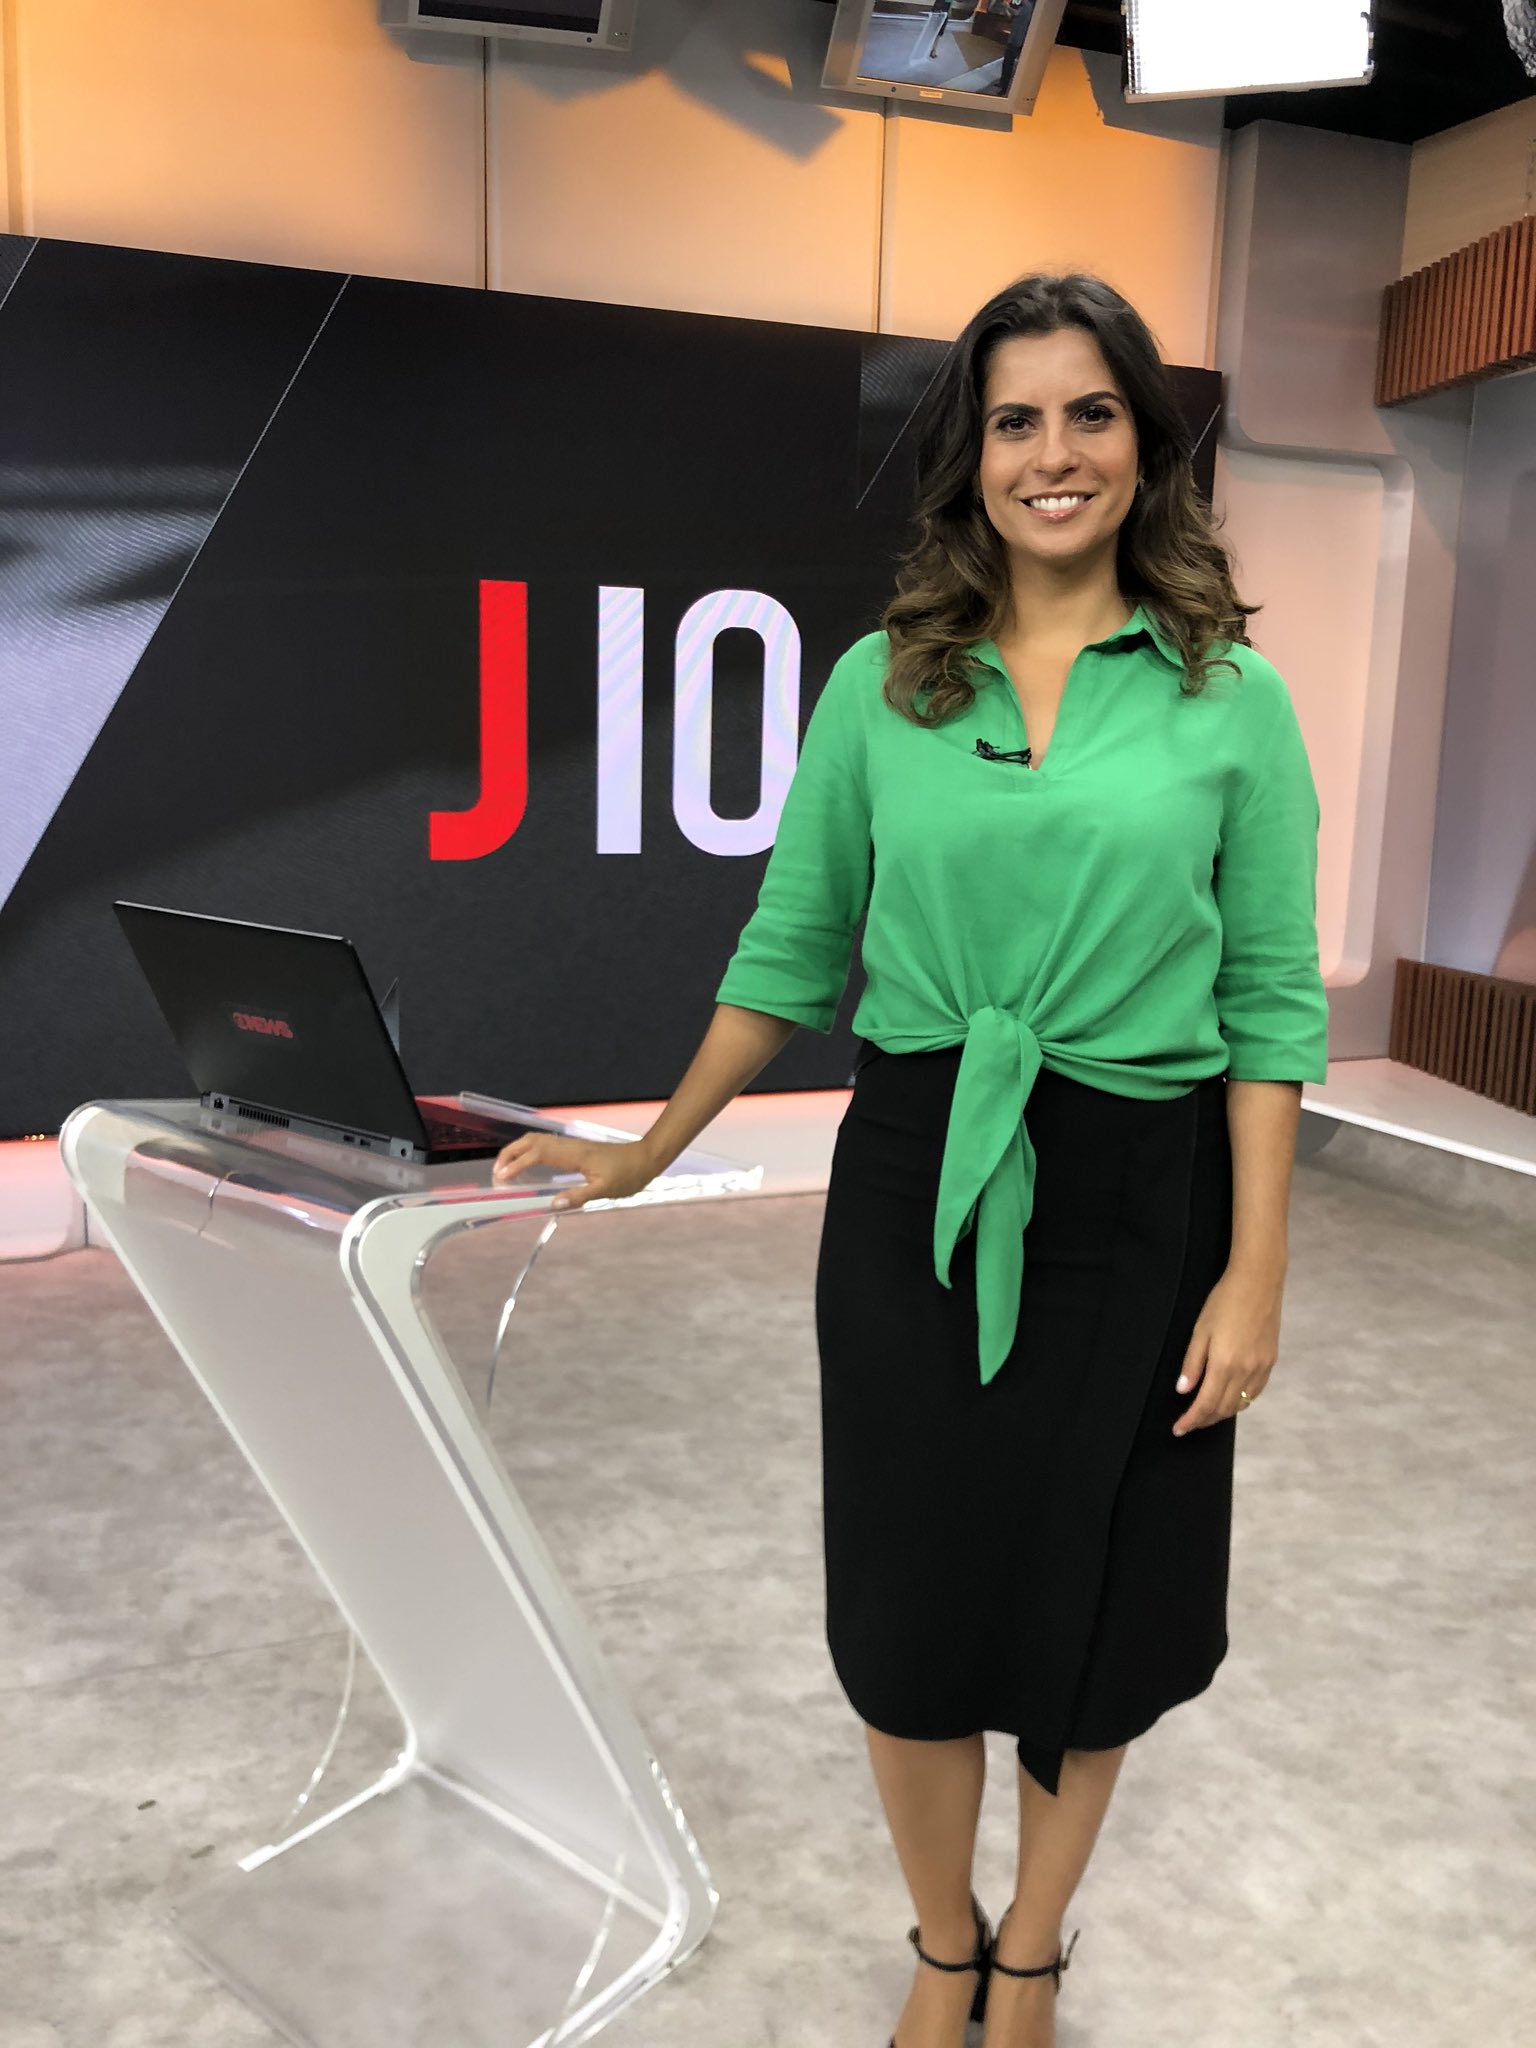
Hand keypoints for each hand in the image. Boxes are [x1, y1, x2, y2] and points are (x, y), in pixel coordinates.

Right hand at [489, 1131, 658, 1211]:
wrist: (646, 1157)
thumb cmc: (628, 1175)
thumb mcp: (606, 1190)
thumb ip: (579, 1196)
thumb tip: (553, 1204)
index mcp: (574, 1155)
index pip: (538, 1154)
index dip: (517, 1164)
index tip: (502, 1177)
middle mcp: (569, 1146)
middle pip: (531, 1142)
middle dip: (510, 1153)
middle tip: (496, 1173)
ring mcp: (572, 1145)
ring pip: (537, 1140)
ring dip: (518, 1150)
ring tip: (505, 1168)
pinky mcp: (575, 1148)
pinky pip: (546, 1145)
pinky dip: (529, 1151)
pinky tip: (527, 1163)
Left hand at [1171, 1263, 1283, 1434]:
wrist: (1259, 1282)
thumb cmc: (1225, 1301)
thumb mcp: (1200, 1330)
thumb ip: (1192, 1363)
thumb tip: (1184, 1390)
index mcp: (1225, 1364)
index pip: (1205, 1404)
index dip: (1191, 1420)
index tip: (1179, 1429)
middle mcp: (1246, 1371)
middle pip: (1224, 1409)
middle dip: (1204, 1420)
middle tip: (1189, 1423)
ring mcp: (1261, 1368)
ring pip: (1241, 1404)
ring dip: (1222, 1413)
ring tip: (1205, 1414)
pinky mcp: (1270, 1362)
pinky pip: (1255, 1393)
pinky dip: (1240, 1401)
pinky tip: (1230, 1398)